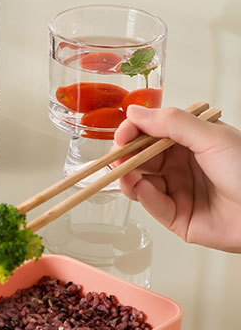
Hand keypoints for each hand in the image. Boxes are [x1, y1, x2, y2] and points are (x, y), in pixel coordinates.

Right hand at [112, 105, 240, 251]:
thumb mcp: (211, 137)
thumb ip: (171, 122)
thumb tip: (134, 112)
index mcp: (190, 142)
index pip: (150, 133)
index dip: (133, 132)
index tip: (122, 135)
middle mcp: (181, 165)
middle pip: (140, 157)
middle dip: (125, 156)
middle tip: (117, 156)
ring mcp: (178, 191)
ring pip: (140, 181)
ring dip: (128, 176)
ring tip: (125, 174)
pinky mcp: (178, 217)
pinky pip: (152, 205)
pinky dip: (142, 195)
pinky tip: (140, 187)